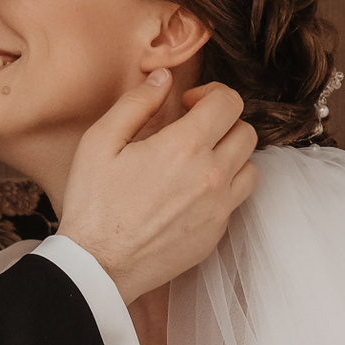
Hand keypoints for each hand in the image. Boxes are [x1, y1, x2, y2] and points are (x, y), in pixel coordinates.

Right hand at [54, 72, 258, 304]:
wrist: (98, 266)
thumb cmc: (94, 204)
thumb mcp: (100, 142)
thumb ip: (136, 103)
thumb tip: (163, 78)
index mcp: (184, 147)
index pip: (229, 102)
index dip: (210, 94)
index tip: (187, 105)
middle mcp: (212, 176)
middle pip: (246, 131)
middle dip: (222, 122)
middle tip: (193, 130)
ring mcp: (219, 208)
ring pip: (250, 166)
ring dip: (230, 155)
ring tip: (199, 161)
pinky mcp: (216, 233)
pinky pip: (236, 199)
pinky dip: (223, 188)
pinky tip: (191, 192)